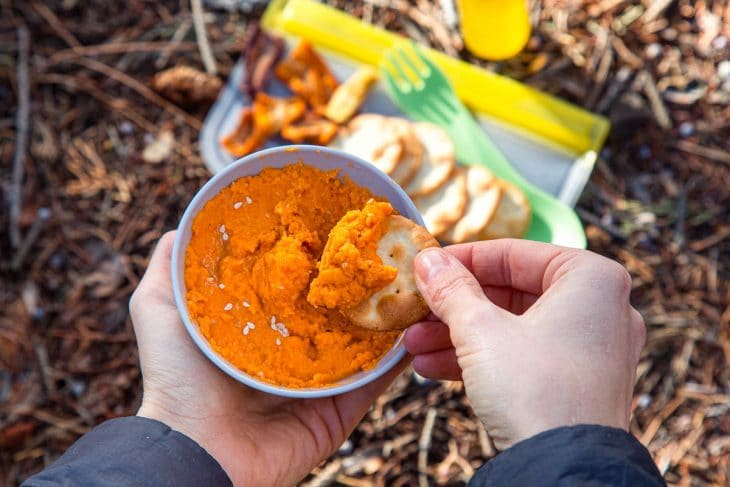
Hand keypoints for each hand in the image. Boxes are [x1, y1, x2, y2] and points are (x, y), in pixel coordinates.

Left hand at [131, 232, 405, 485]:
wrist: (197, 449)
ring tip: (412, 277)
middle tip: (383, 245)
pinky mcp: (341, 407)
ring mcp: (320, 379)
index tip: (336, 219)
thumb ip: (168, 268)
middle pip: (333, 308)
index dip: (314, 254)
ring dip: (387, 312)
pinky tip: (417, 321)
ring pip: (363, 339)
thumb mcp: (157, 309)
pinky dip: (399, 353)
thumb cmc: (176, 378)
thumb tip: (181, 226)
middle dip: (357, 279)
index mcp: (260, 326)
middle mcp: (293, 349)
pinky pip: (377, 378)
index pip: (294, 283)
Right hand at [405, 240, 644, 449]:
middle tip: (416, 311)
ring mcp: (590, 349)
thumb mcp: (481, 331)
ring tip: (414, 345)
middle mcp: (600, 309)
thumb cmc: (534, 389)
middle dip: (454, 307)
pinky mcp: (576, 383)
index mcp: (591, 280)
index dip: (462, 260)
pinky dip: (480, 359)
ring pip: (512, 328)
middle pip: (511, 293)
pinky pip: (522, 356)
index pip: (515, 255)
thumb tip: (427, 260)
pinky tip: (433, 368)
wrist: (563, 472)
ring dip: (458, 336)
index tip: (428, 266)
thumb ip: (451, 289)